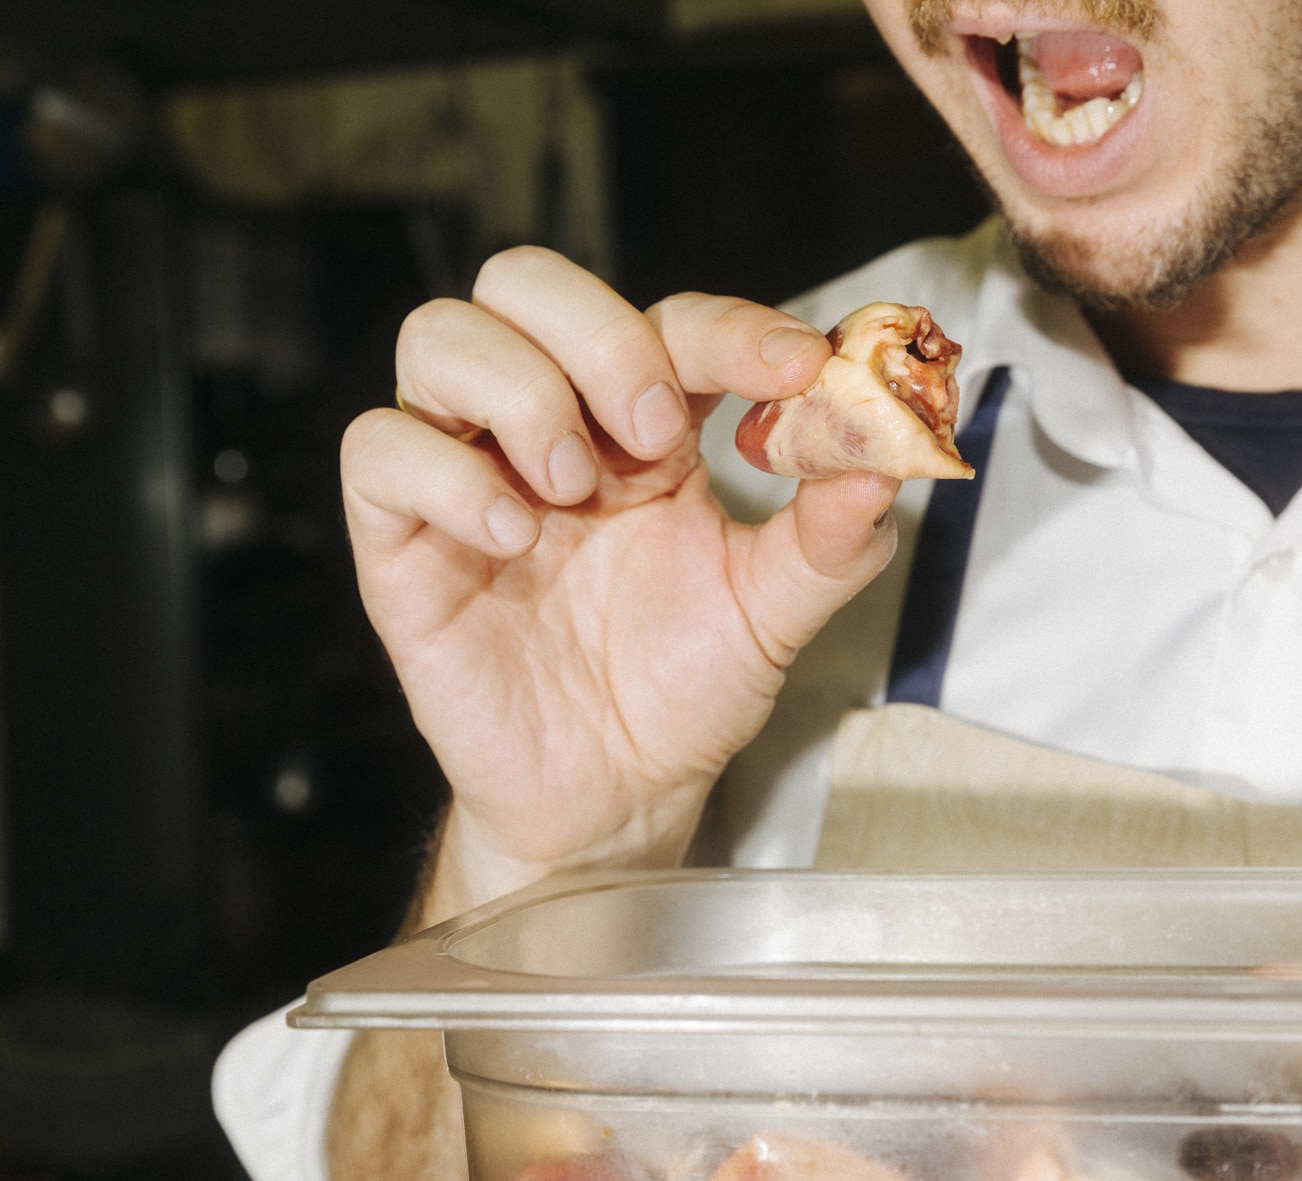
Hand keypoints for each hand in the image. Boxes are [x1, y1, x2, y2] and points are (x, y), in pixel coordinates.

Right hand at [339, 247, 899, 922]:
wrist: (614, 795)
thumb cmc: (686, 689)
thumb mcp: (777, 610)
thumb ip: (833, 534)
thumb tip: (889, 454)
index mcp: (644, 427)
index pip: (669, 321)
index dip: (732, 327)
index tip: (798, 366)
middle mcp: (551, 427)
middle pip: (525, 281)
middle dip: (600, 336)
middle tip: (654, 435)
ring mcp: (468, 473)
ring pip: (438, 335)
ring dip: (520, 391)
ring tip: (573, 487)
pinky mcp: (401, 540)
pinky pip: (378, 449)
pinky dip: (446, 473)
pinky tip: (512, 536)